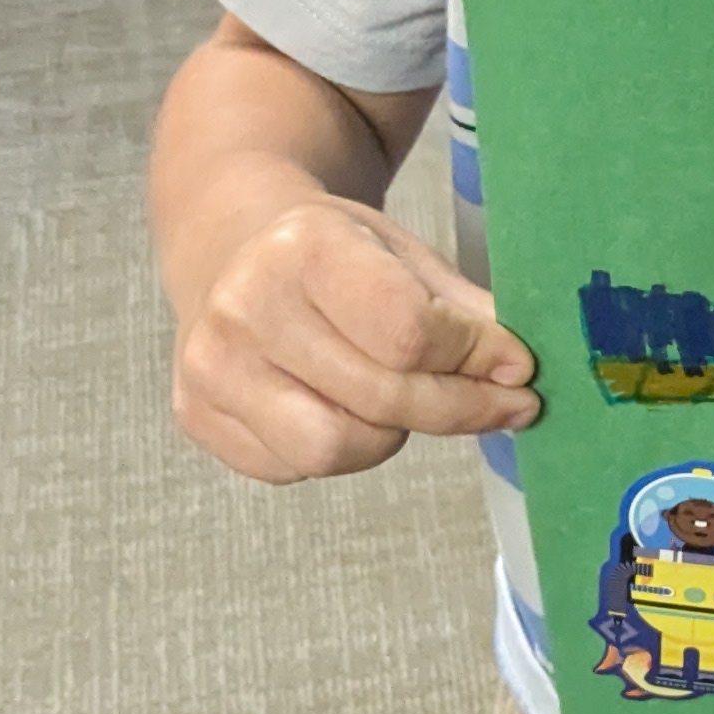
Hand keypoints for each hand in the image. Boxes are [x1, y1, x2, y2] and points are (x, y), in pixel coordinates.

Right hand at [170, 195, 538, 483]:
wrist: (231, 245)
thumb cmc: (330, 251)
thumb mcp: (401, 252)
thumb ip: (461, 309)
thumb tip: (515, 369)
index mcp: (305, 248)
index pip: (408, 330)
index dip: (475, 358)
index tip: (516, 366)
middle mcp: (245, 307)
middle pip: (380, 398)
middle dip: (458, 408)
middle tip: (503, 405)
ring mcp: (211, 368)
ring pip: (334, 448)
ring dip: (392, 434)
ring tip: (407, 401)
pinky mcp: (196, 415)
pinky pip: (294, 468)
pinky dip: (342, 449)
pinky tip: (350, 410)